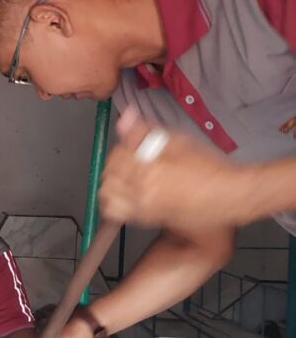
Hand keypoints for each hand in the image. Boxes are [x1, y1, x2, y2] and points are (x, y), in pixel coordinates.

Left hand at [100, 107, 248, 228]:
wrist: (230, 195)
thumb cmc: (209, 166)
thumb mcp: (178, 141)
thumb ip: (145, 131)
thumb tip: (124, 117)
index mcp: (149, 168)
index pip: (116, 156)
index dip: (121, 149)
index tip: (130, 147)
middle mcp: (142, 191)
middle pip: (108, 176)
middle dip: (114, 166)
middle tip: (127, 162)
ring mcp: (144, 208)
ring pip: (108, 196)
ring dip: (111, 185)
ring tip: (125, 179)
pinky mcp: (148, 219)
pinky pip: (118, 213)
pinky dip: (116, 203)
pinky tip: (128, 194)